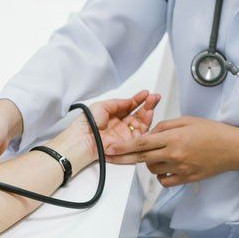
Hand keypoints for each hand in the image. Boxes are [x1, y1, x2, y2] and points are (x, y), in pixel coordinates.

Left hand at [45, 91, 160, 173]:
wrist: (83, 139)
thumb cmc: (86, 124)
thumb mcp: (102, 106)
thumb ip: (118, 103)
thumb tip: (130, 100)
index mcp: (112, 116)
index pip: (129, 107)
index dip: (138, 100)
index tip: (146, 93)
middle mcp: (120, 126)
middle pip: (138, 114)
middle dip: (147, 104)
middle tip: (154, 97)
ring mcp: (124, 135)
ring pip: (141, 123)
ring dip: (148, 111)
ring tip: (153, 102)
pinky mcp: (128, 143)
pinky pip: (141, 134)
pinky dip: (147, 123)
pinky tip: (150, 113)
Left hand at [105, 116, 238, 186]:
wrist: (233, 149)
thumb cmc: (212, 132)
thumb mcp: (186, 121)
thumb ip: (164, 126)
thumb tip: (149, 133)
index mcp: (173, 138)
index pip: (141, 143)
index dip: (123, 147)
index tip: (110, 148)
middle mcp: (174, 154)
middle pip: (142, 159)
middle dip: (124, 158)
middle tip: (111, 157)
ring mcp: (180, 168)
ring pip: (152, 169)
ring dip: (148, 163)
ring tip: (156, 155)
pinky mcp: (186, 179)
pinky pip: (164, 181)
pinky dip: (160, 175)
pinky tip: (164, 167)